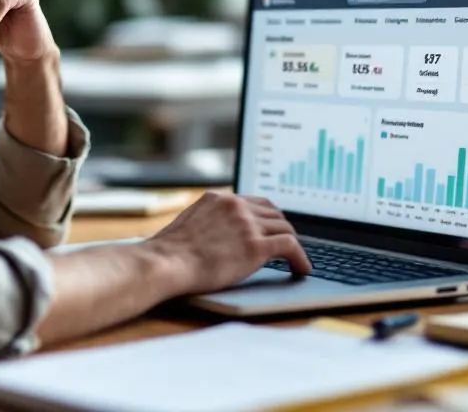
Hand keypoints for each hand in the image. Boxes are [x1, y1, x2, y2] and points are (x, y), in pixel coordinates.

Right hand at [142, 192, 310, 295]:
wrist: (166, 263)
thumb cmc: (169, 254)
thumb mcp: (188, 224)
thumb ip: (208, 221)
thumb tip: (218, 235)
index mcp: (219, 198)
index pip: (254, 202)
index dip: (267, 217)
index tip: (272, 228)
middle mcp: (235, 205)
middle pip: (273, 212)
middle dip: (281, 229)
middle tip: (286, 245)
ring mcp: (247, 224)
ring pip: (284, 227)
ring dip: (291, 244)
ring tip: (295, 260)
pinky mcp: (255, 246)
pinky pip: (290, 246)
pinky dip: (300, 258)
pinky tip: (301, 269)